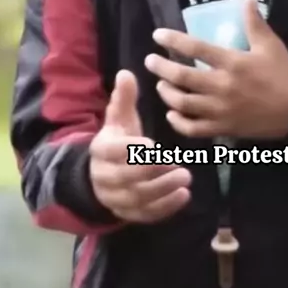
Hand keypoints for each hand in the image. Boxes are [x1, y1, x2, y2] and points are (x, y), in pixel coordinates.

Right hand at [89, 69, 191, 222]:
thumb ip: (124, 98)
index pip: (112, 151)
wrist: (101, 174)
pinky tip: (184, 197)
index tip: (153, 146)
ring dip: (163, 191)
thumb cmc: (118, 141)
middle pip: (126, 178)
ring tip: (186, 179)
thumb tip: (126, 73)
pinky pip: (144, 215)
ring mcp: (114, 197)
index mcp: (101, 149)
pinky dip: (164, 208)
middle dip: (154, 173)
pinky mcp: (127, 213)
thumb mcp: (119, 119)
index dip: (131, 150)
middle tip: (181, 166)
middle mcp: (104, 176)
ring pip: (137, 199)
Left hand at [146, 0, 287, 139]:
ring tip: (161, 85)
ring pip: (183, 103)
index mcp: (233, 63)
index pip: (196, 48)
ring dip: (167, 93)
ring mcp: (220, 110)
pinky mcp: (222, 128)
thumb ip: (255, 22)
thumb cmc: (283, 76)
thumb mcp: (271, 46)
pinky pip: (193, 128)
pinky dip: (178, 122)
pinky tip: (172, 113)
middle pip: (182, 76)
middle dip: (161, 67)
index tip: (157, 35)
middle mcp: (222, 86)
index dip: (173, 40)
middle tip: (150, 61)